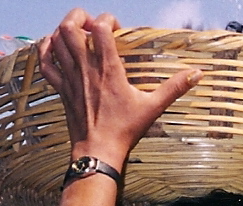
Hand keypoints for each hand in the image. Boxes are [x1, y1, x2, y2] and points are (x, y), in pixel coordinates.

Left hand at [37, 9, 201, 167]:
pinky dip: (46, 49)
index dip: (106, 20)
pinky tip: (53, 44)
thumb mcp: (153, 107)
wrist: (99, 151)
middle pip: (70, 28)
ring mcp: (70, 78)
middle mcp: (86, 69)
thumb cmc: (125, 130)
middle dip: (79, 17)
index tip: (116, 29)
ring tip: (77, 32)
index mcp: (109, 70)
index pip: (100, 29)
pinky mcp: (62, 88)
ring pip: (56, 41)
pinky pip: (46, 63)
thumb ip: (175, 87)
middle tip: (90, 23)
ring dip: (64, 29)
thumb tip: (197, 74)